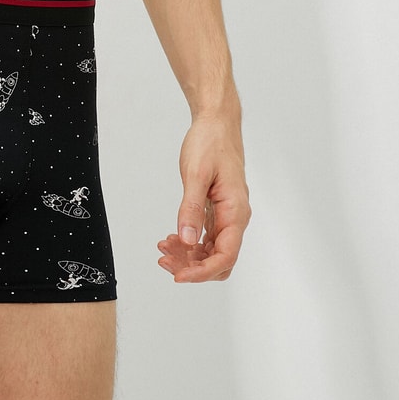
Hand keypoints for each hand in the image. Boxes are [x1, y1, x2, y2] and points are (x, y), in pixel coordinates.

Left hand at [157, 108, 249, 282]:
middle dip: (193, 267)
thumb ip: (191, 209)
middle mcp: (235, 218)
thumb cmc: (210, 143)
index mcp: (235, 212)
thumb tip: (187, 241)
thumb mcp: (196, 175)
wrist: (216, 123)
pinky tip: (171, 239)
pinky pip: (206, 237)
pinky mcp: (217, 210)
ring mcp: (226, 215)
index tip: (179, 276)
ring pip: (211, 251)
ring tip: (163, 249)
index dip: (202, 272)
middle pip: (219, 260)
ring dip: (189, 256)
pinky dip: (189, 243)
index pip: (225, 256)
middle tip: (165, 261)